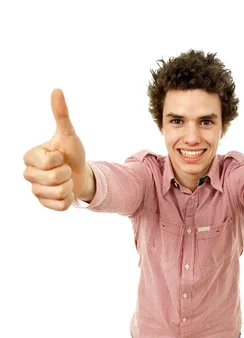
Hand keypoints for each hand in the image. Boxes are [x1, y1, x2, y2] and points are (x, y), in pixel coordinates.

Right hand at [23, 89, 87, 210]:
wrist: (80, 173)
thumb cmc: (71, 152)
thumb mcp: (68, 134)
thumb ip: (61, 114)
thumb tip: (57, 90)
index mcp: (29, 157)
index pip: (48, 162)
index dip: (60, 159)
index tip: (60, 156)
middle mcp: (28, 174)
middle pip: (54, 179)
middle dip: (67, 173)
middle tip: (65, 169)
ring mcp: (35, 191)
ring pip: (58, 193)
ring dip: (69, 186)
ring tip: (66, 180)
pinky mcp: (44, 204)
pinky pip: (61, 206)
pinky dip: (69, 199)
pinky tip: (66, 192)